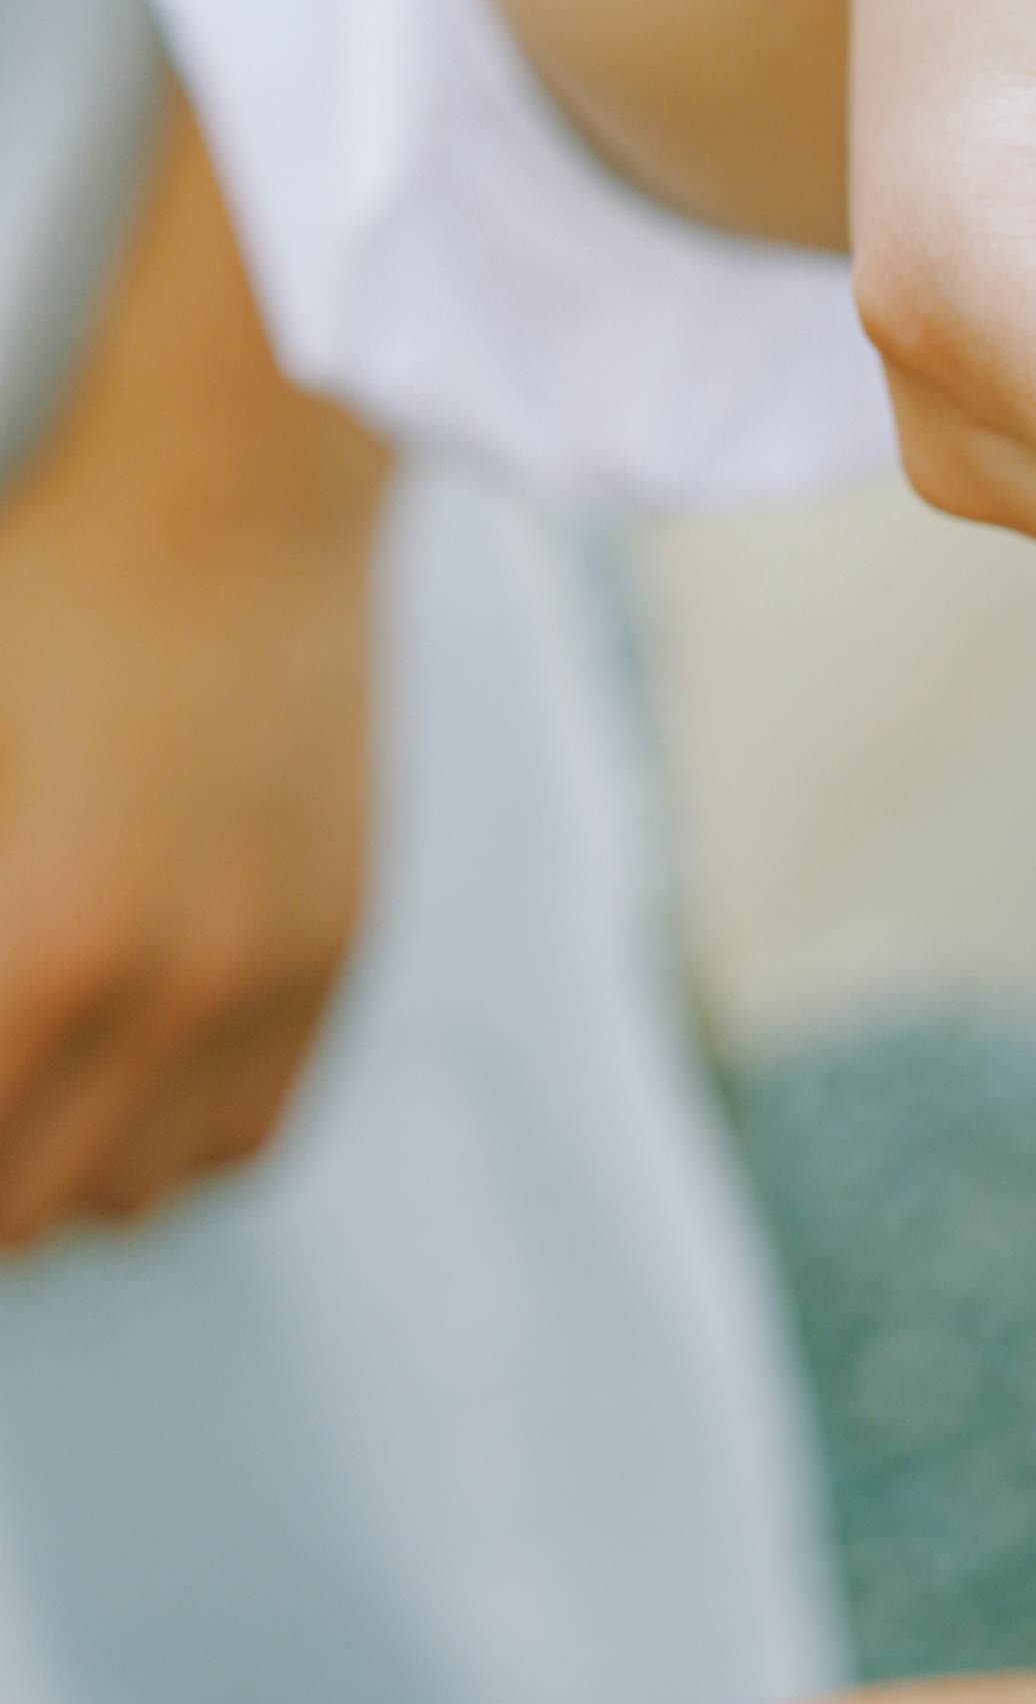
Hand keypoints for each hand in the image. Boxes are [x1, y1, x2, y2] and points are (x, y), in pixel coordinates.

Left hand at [0, 101, 389, 1243]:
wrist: (239, 493)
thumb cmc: (45, 596)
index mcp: (48, 947)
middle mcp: (171, 992)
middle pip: (34, 1210)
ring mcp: (270, 977)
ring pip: (142, 1194)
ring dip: (61, 1176)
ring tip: (16, 1101)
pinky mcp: (336, 947)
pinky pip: (248, 1129)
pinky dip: (170, 1143)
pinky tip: (114, 1078)